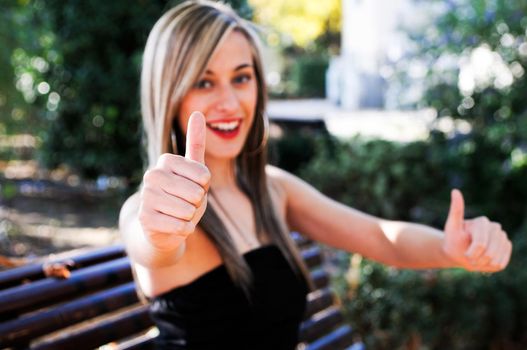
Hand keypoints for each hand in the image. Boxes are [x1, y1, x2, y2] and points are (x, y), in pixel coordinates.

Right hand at [138, 111, 209, 249]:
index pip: (203, 175)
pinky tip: (175, 226)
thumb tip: (198, 113)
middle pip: (195, 193)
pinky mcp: (144, 218)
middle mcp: (152, 175)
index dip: (204, 186)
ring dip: (190, 217)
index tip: (194, 187)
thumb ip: (196, 144)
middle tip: (186, 203)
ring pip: (187, 210)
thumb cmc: (184, 196)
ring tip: (180, 214)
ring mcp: (146, 196)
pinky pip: (179, 226)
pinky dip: (184, 229)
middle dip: (197, 203)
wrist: (165, 226)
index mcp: (166, 161)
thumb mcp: (195, 171)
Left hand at [442, 189, 511, 271]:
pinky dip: (491, 266)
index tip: (465, 254)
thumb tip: (455, 190)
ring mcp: (503, 238)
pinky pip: (502, 263)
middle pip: (490, 252)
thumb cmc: (453, 238)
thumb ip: (456, 210)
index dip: (472, 253)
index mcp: (483, 222)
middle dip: (477, 259)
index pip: (481, 244)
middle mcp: (495, 228)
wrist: (457, 251)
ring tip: (476, 259)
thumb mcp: (451, 226)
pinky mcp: (506, 248)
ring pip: (497, 259)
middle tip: (469, 257)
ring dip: (484, 264)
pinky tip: (485, 261)